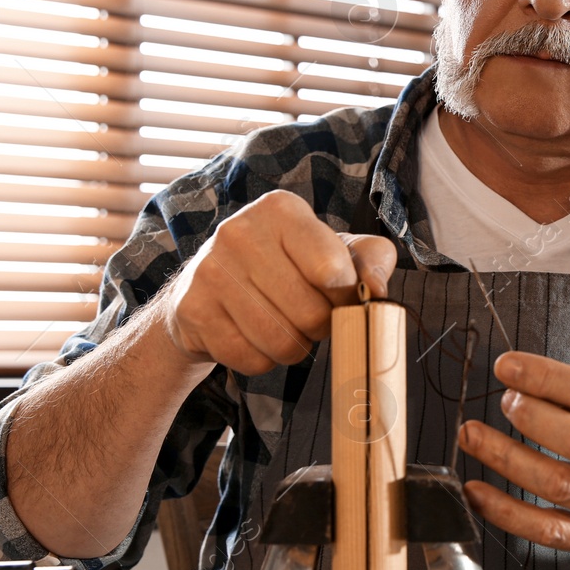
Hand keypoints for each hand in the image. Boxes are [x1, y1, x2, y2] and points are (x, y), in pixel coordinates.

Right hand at [157, 189, 397, 374]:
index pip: (332, 269)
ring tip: (284, 327)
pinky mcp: (192, 309)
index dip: (345, 295)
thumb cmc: (287, 266)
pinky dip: (262, 360)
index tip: (339, 295)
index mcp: (281, 209)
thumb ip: (371, 260)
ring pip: (281, 341)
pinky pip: (250, 358)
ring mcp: (211, 270)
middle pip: (310, 313)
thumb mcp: (334, 249)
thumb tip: (377, 290)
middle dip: (320, 327)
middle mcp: (240, 232)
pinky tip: (253, 336)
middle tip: (310, 317)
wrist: (208, 287)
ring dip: (293, 347)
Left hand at [456, 351, 569, 565]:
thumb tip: (529, 382)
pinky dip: (507, 511)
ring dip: (508, 460)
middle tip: (504, 401)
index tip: (509, 367)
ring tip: (474, 437)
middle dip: (532, 418)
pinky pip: (549, 530)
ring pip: (560, 487)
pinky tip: (478, 491)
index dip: (548, 379)